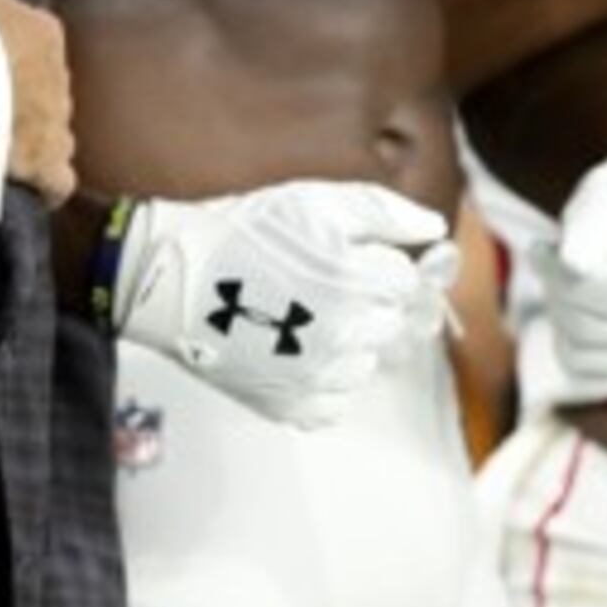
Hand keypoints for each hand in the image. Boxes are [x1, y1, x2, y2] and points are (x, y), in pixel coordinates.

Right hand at [0, 0, 71, 202]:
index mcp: (43, 33)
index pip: (33, 40)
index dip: (6, 50)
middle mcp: (60, 80)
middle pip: (43, 87)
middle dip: (19, 95)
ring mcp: (57, 126)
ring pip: (51, 130)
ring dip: (29, 137)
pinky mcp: (48, 167)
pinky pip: (54, 179)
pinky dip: (41, 182)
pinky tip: (19, 184)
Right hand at [105, 182, 451, 428]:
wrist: (171, 279)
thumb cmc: (241, 232)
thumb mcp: (314, 200)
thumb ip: (385, 211)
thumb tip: (436, 229)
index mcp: (354, 279)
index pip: (407, 280)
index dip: (380, 262)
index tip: (347, 255)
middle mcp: (344, 334)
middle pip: (395, 324)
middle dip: (371, 302)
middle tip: (324, 282)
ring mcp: (318, 376)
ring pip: (369, 366)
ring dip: (351, 342)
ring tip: (304, 315)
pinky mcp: (292, 406)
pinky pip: (337, 402)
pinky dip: (326, 379)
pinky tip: (294, 349)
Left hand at [532, 142, 606, 399]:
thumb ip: (592, 223)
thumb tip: (572, 264)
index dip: (564, 273)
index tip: (543, 246)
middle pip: (597, 327)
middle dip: (557, 290)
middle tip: (545, 254)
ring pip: (585, 350)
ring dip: (557, 310)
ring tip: (560, 275)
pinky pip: (586, 370)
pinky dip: (564, 338)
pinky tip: (569, 305)